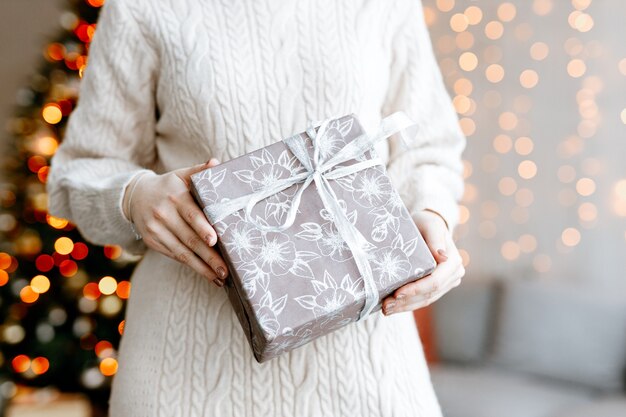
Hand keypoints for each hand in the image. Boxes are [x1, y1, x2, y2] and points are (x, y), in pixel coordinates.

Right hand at [123, 158, 228, 286]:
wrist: (136, 196)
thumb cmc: (169, 186)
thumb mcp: (181, 176)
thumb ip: (199, 171)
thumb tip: (216, 163)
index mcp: (174, 196)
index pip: (190, 214)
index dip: (202, 227)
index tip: (215, 240)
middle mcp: (164, 214)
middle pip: (189, 238)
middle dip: (209, 256)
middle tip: (226, 269)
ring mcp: (156, 230)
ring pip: (182, 252)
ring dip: (202, 267)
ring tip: (220, 278)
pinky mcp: (153, 241)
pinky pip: (175, 256)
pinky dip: (193, 267)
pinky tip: (208, 275)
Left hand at [381, 209, 464, 315]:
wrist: (428, 226)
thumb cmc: (427, 223)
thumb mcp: (429, 225)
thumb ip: (435, 239)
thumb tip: (442, 258)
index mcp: (453, 262)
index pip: (434, 281)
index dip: (416, 290)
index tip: (397, 293)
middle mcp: (454, 274)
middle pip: (429, 294)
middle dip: (406, 302)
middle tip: (385, 306)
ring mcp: (447, 283)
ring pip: (426, 300)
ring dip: (405, 307)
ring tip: (385, 309)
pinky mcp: (438, 287)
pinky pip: (424, 299)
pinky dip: (408, 304)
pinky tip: (393, 307)